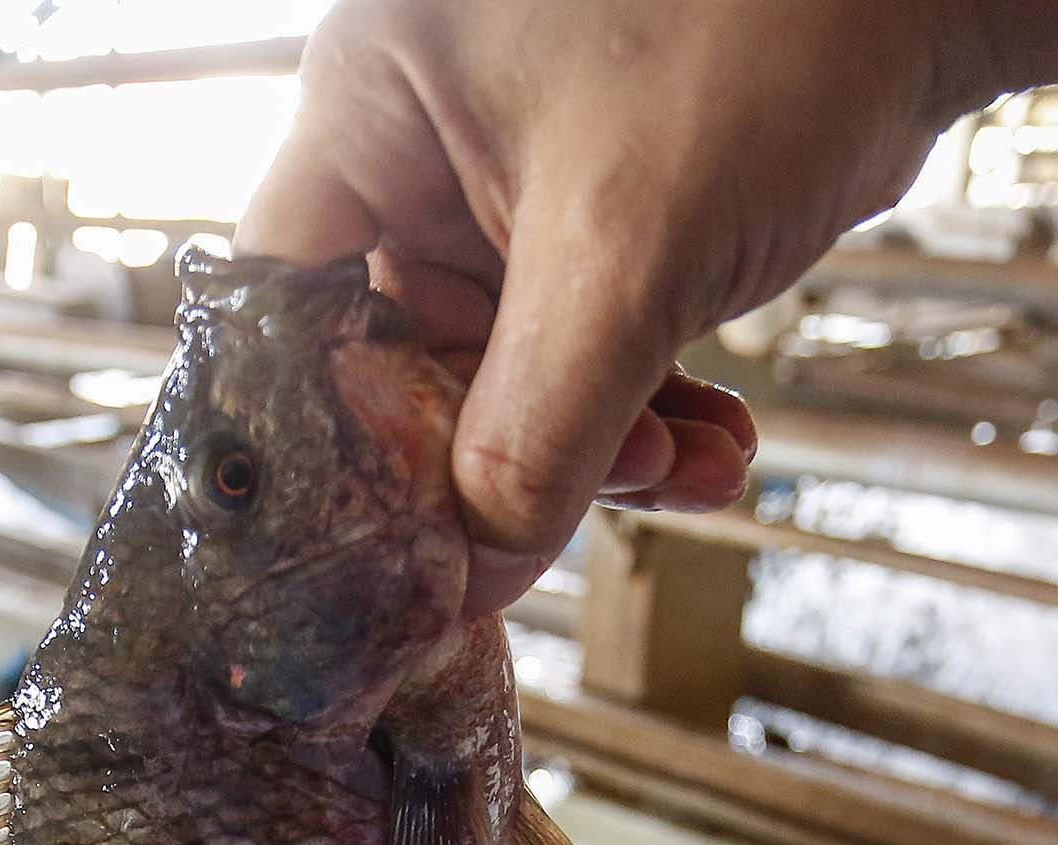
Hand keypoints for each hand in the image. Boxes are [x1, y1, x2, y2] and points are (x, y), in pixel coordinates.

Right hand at [238, 0, 1008, 610]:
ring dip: (598, 445)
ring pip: (511, 368)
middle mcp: (422, 133)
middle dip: (508, 449)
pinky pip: (588, 342)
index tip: (396, 534)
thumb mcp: (624, 258)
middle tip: (594, 495)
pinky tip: (716, 446)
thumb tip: (471, 579)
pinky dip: (648, 407)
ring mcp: (512, 173)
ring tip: (685, 472)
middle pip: (406, 358)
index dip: (334, 434)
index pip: (289, 306)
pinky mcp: (600, 206)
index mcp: (372, 101)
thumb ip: (531, 438)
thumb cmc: (768, 36)